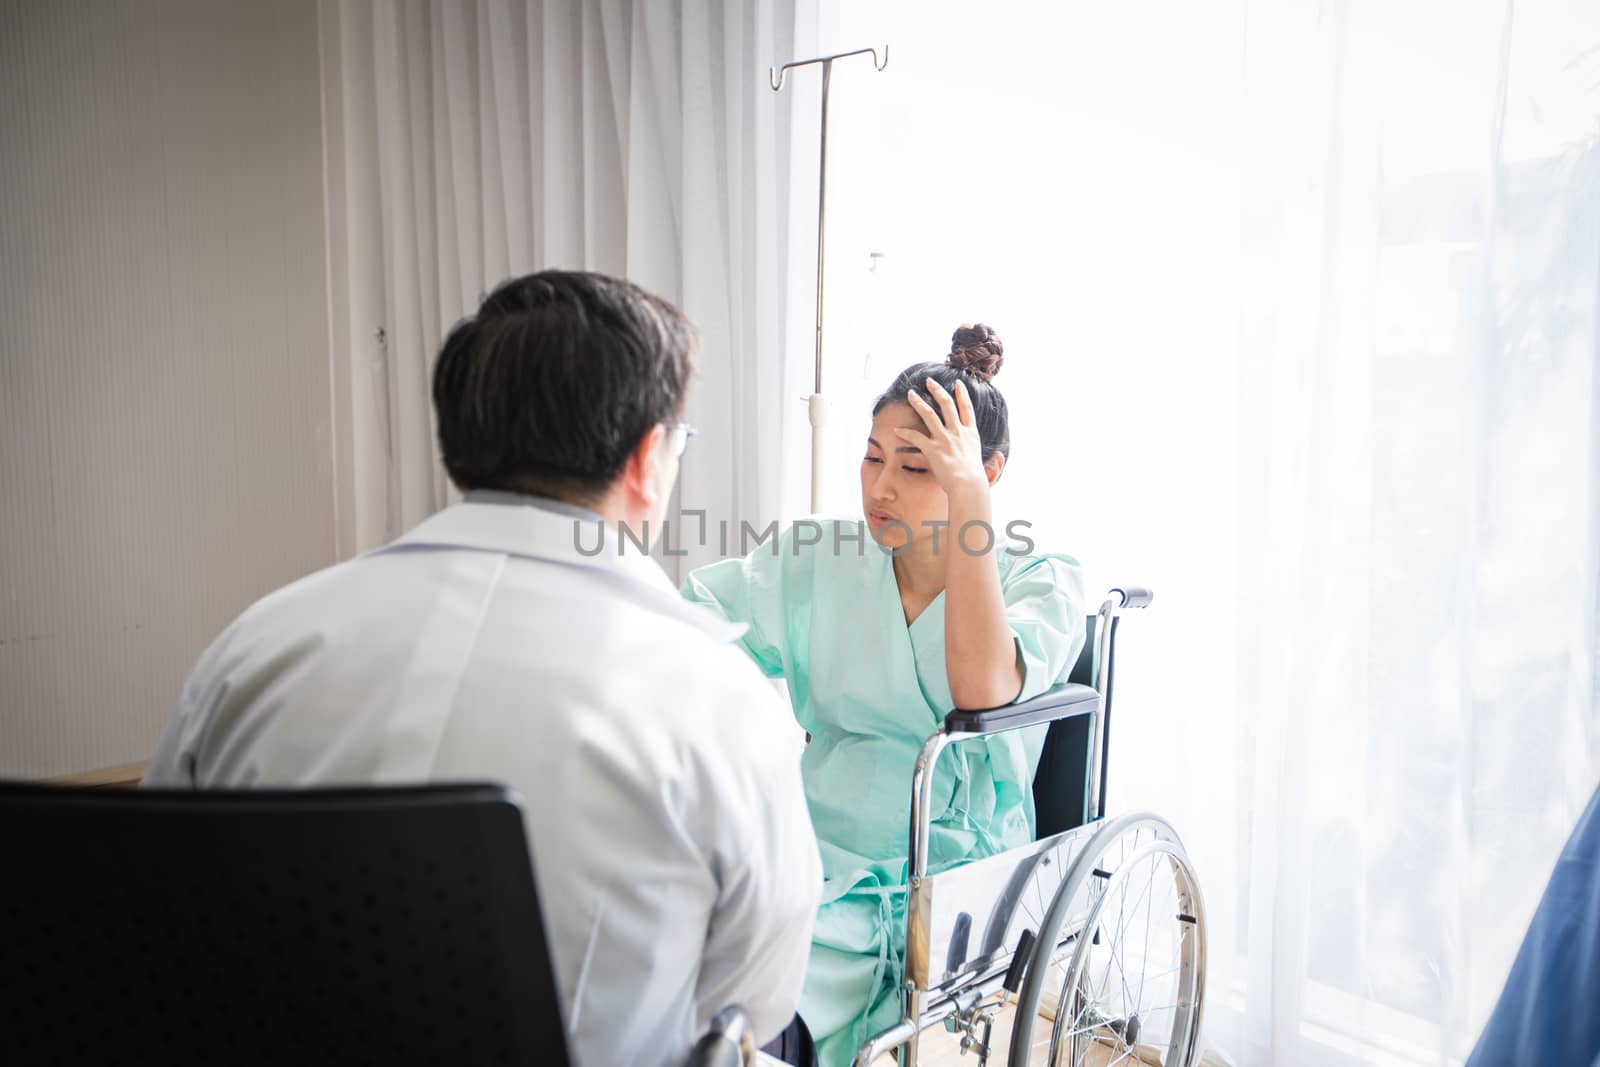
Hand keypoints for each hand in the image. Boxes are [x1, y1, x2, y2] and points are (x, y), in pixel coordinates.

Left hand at [895, 378, 990, 497]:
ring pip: (929, 414)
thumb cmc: (974, 480)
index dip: (962, 394)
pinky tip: (896, 429)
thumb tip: (987, 457)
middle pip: (947, 404)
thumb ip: (978, 455)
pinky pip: (915, 437)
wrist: (968, 485)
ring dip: (918, 402)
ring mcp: (945, 439)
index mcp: (970, 434)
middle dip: (937, 390)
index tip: (958, 383)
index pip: (967, 408)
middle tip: (929, 381)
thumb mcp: (979, 461)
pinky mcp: (932, 448)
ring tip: (911, 394)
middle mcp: (958, 432)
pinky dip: (904, 433)